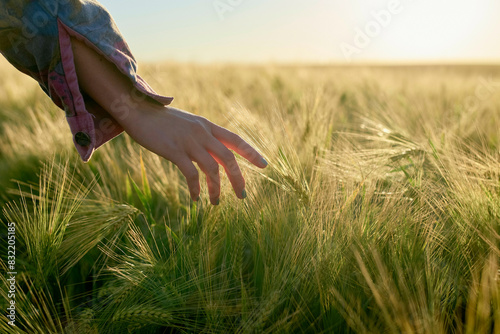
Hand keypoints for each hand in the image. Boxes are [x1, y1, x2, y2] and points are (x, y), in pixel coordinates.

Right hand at [122, 104, 267, 204]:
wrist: (137, 111)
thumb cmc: (163, 121)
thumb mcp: (188, 125)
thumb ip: (203, 138)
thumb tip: (217, 157)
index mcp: (207, 126)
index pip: (235, 140)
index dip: (251, 153)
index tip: (264, 165)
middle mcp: (202, 132)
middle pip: (228, 158)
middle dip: (238, 179)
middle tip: (242, 196)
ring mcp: (188, 141)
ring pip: (212, 168)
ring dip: (216, 189)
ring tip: (216, 202)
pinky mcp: (173, 150)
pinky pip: (191, 174)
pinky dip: (196, 188)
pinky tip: (196, 198)